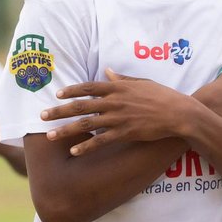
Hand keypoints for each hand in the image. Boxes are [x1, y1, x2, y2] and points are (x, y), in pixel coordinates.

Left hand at [40, 69, 202, 155]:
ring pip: (86, 123)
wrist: (179, 113)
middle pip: (80, 105)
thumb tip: (107, 71)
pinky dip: (86, 146)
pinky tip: (74, 151)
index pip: (88, 87)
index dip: (71, 90)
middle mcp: (114, 101)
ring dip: (65, 130)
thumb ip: (121, 78)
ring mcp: (119, 117)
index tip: (57, 93)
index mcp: (118, 87)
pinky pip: (101, 140)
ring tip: (49, 136)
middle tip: (41, 116)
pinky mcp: (125, 132)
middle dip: (58, 111)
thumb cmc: (162, 96)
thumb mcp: (141, 82)